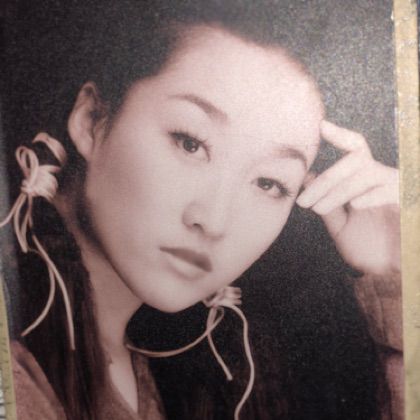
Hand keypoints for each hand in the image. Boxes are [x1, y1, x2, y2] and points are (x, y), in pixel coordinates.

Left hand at [296, 120, 399, 275]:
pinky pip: (391, 190)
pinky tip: (355, 205)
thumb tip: (308, 178)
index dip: (341, 135)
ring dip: (338, 191)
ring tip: (318, 208)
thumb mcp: (340, 225)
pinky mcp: (409, 203)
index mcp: (366, 182)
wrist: (388, 275)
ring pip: (366, 174)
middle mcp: (383, 180)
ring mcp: (398, 190)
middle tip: (304, 200)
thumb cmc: (366, 247)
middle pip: (355, 162)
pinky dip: (371, 195)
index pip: (356, 150)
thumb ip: (326, 202)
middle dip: (326, 179)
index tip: (321, 126)